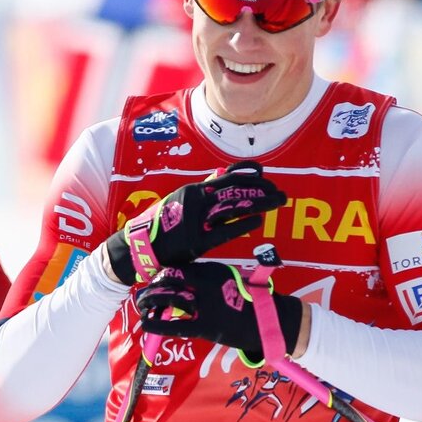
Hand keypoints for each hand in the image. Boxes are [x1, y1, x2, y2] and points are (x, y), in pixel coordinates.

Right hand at [104, 161, 286, 284]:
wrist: (140, 246)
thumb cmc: (163, 225)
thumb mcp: (180, 202)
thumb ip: (201, 190)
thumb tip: (220, 176)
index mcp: (194, 190)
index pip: (227, 178)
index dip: (249, 175)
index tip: (266, 175)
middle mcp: (196, 201)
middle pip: (236, 191)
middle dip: (262, 191)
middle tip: (281, 194)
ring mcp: (196, 221)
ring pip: (234, 208)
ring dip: (259, 203)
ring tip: (278, 203)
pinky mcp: (196, 241)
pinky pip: (224, 231)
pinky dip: (243, 225)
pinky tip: (259, 221)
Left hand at [135, 261, 302, 363]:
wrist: (273, 320)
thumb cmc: (252, 301)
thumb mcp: (231, 281)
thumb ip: (209, 281)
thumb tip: (185, 285)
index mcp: (213, 270)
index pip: (179, 267)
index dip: (163, 274)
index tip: (155, 280)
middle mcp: (207, 283)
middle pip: (169, 279)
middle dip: (152, 285)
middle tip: (143, 293)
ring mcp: (206, 304)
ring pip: (168, 298)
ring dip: (150, 300)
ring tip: (141, 305)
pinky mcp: (206, 326)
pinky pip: (174, 325)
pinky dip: (156, 324)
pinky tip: (146, 324)